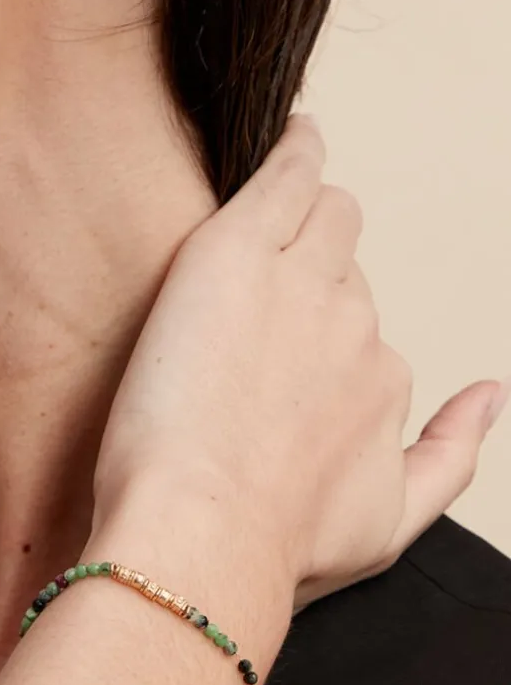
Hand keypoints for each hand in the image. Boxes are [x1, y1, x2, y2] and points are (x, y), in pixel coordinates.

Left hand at [93, 115, 507, 609]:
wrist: (202, 535)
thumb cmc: (273, 546)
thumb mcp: (387, 528)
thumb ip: (449, 458)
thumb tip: (491, 400)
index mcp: (379, 382)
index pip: (359, 323)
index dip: (320, 321)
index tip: (286, 329)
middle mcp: (354, 327)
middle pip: (344, 265)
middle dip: (310, 267)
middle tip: (259, 288)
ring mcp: (300, 285)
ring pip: (320, 217)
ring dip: (300, 213)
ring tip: (268, 214)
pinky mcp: (236, 256)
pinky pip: (285, 178)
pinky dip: (293, 154)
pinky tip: (293, 138)